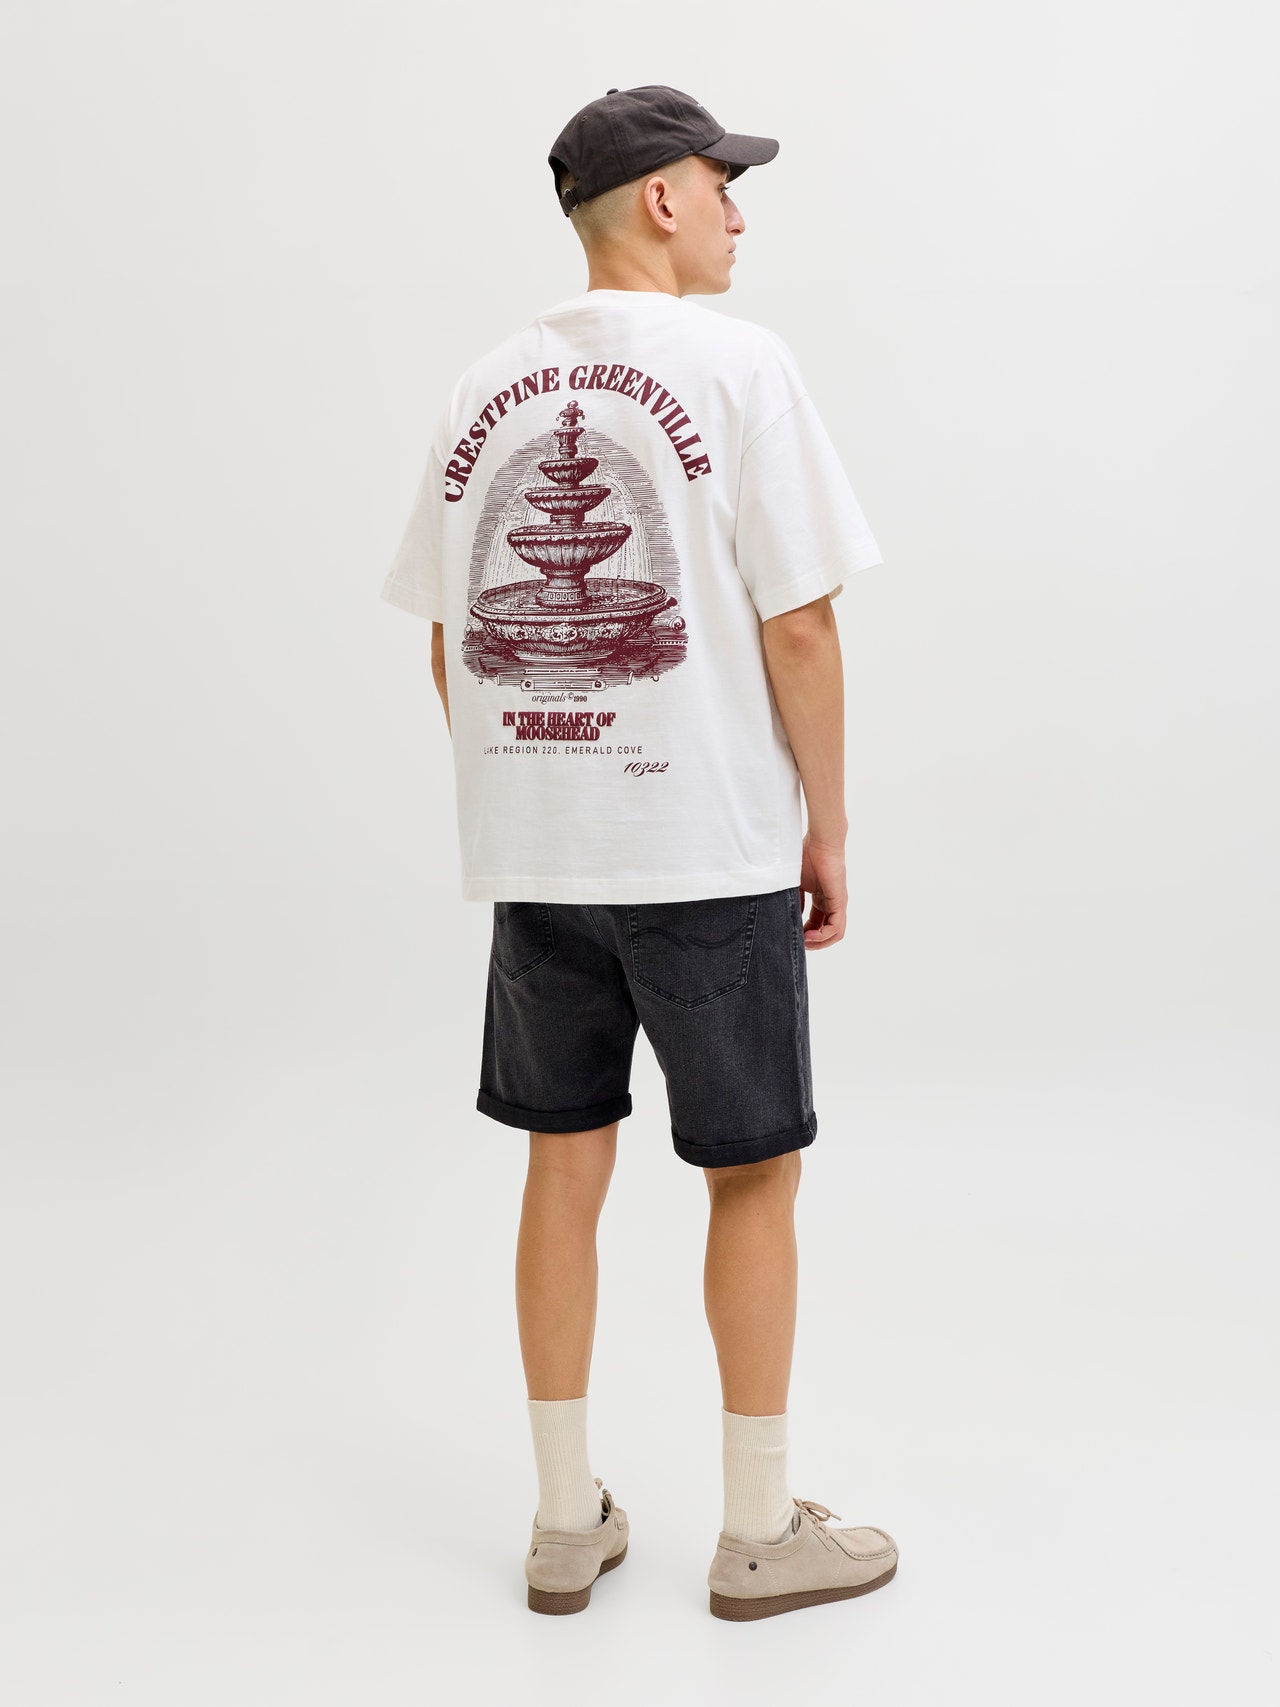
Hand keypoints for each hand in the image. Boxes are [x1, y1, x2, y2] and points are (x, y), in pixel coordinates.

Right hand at [798, 831, 846, 948]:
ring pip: (834, 934)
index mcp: (822, 899)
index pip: (817, 924)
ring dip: (820, 943)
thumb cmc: (807, 855)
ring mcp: (837, 903)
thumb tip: (787, 917)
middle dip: (813, 942)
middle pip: (827, 933)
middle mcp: (831, 903)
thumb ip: (793, 900)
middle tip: (799, 943)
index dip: (806, 934)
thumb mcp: (795, 883)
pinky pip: (836, 927)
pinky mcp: (839, 902)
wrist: (820, 842)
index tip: (794, 935)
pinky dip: (823, 936)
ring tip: (805, 943)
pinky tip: (810, 936)